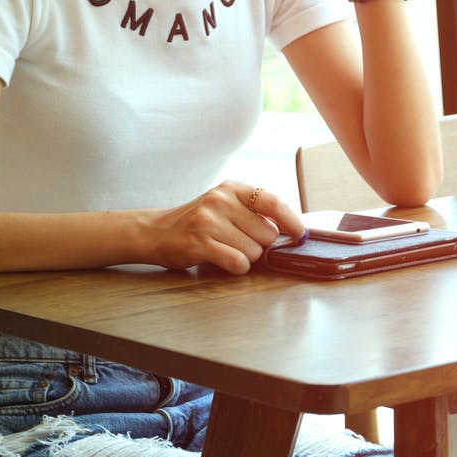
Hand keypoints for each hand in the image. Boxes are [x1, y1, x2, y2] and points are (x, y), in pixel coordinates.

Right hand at [146, 181, 304, 274]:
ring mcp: (208, 221)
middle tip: (237, 242)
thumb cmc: (199, 222)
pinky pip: (237, 263)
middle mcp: (221, 200)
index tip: (301, 234)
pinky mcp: (199, 243)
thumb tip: (293, 230)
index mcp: (232, 188)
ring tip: (224, 248)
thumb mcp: (225, 205)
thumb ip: (254, 212)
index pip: (273, 202)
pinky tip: (221, 260)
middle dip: (259, 245)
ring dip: (245, 257)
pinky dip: (235, 268)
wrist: (156, 232)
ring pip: (254, 252)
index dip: (292, 221)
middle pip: (268, 234)